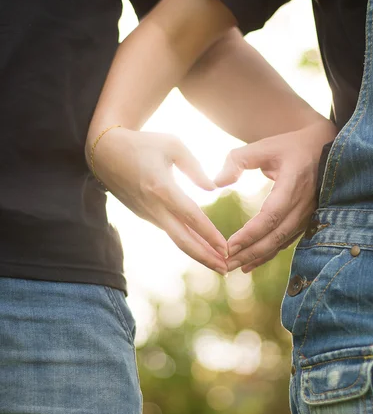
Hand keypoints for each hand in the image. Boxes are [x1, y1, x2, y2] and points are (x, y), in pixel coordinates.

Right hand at [88, 127, 227, 273]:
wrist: (105, 152)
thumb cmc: (143, 144)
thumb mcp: (173, 145)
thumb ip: (194, 167)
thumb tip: (212, 190)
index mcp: (162, 187)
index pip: (191, 216)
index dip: (209, 234)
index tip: (226, 248)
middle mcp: (154, 206)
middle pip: (182, 240)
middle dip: (205, 257)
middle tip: (226, 269)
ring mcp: (147, 213)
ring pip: (176, 238)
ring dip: (198, 252)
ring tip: (220, 263)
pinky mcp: (144, 215)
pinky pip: (169, 230)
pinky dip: (187, 241)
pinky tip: (202, 248)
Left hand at [214, 119, 337, 272]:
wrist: (323, 147)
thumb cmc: (288, 146)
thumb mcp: (262, 146)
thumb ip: (237, 161)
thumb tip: (217, 183)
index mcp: (293, 183)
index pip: (271, 215)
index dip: (250, 233)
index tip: (228, 246)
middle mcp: (304, 202)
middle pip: (275, 236)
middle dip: (248, 253)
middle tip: (224, 265)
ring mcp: (308, 214)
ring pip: (281, 243)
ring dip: (256, 257)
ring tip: (232, 268)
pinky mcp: (306, 220)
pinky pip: (286, 242)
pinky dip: (268, 255)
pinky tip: (250, 264)